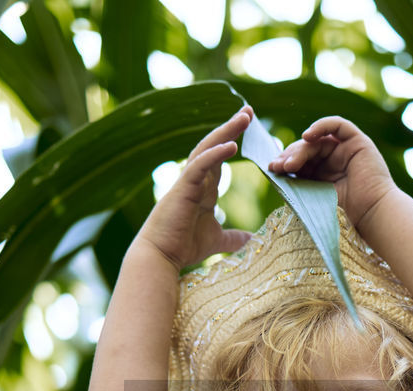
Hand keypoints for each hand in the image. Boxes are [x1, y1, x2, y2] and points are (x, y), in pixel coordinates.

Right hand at [136, 106, 255, 271]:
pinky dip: (215, 153)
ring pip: (207, 149)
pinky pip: (200, 166)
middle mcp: (195, 180)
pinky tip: (231, 144)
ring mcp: (188, 182)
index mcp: (202, 188)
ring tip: (244, 117)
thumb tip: (251, 241)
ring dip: (226, 131)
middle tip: (248, 111)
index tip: (250, 130)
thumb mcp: (216, 240)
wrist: (160, 257)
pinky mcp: (183, 188)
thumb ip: (232, 238)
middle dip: (231, 127)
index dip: (233, 142)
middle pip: (214, 146)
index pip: (219, 159)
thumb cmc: (182, 246)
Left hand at [267, 116, 397, 227]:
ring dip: (300, 149)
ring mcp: (346, 150)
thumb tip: (274, 171)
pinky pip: (338, 125)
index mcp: (323, 175)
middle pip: (306, 149)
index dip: (285, 162)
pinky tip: (307, 136)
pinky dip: (321, 126)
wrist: (371, 215)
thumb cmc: (345, 214)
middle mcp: (334, 161)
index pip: (300, 161)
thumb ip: (297, 183)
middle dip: (290, 156)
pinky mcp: (358, 142)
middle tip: (278, 167)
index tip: (272, 169)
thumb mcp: (314, 197)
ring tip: (289, 163)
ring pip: (318, 140)